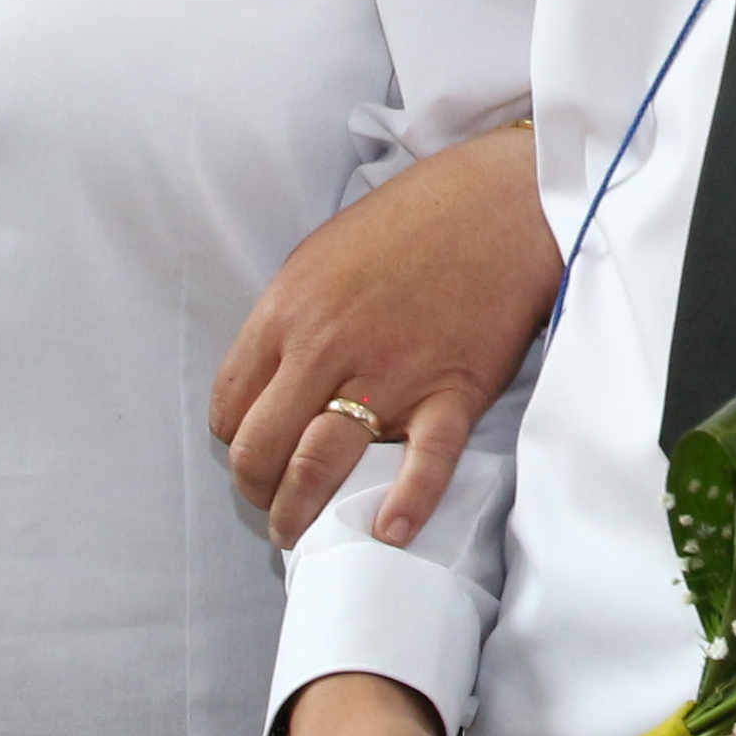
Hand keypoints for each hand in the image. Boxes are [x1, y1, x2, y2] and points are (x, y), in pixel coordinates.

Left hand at [214, 127, 551, 546]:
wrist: (505, 204)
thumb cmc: (416, 220)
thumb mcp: (323, 254)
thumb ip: (292, 319)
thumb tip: (275, 377)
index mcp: (288, 311)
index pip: (230, 406)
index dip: (237, 441)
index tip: (256, 452)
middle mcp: (327, 348)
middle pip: (261, 448)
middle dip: (257, 489)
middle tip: (272, 505)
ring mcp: (390, 374)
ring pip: (318, 466)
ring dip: (300, 513)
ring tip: (303, 531)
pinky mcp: (452, 392)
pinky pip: (422, 464)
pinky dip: (405, 506)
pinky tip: (390, 532)